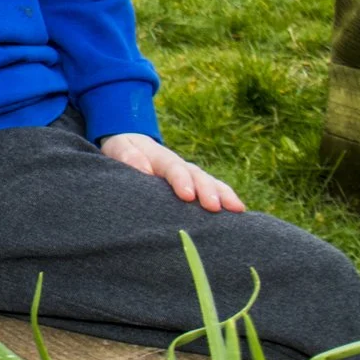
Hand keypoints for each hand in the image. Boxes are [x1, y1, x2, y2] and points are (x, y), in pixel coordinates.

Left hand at [99, 133, 244, 212]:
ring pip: (211, 182)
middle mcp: (180, 166)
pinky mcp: (195, 185)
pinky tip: (240, 214)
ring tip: (237, 210)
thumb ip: (129, 157)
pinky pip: (214, 191)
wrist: (131, 145)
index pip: (173, 168)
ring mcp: (190, 175)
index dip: (181, 180)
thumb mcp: (119, 148)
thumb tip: (143, 169)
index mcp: (161, 157)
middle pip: (197, 176)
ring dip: (224, 195)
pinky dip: (227, 199)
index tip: (187, 195)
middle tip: (214, 207)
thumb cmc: (123, 150)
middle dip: (207, 191)